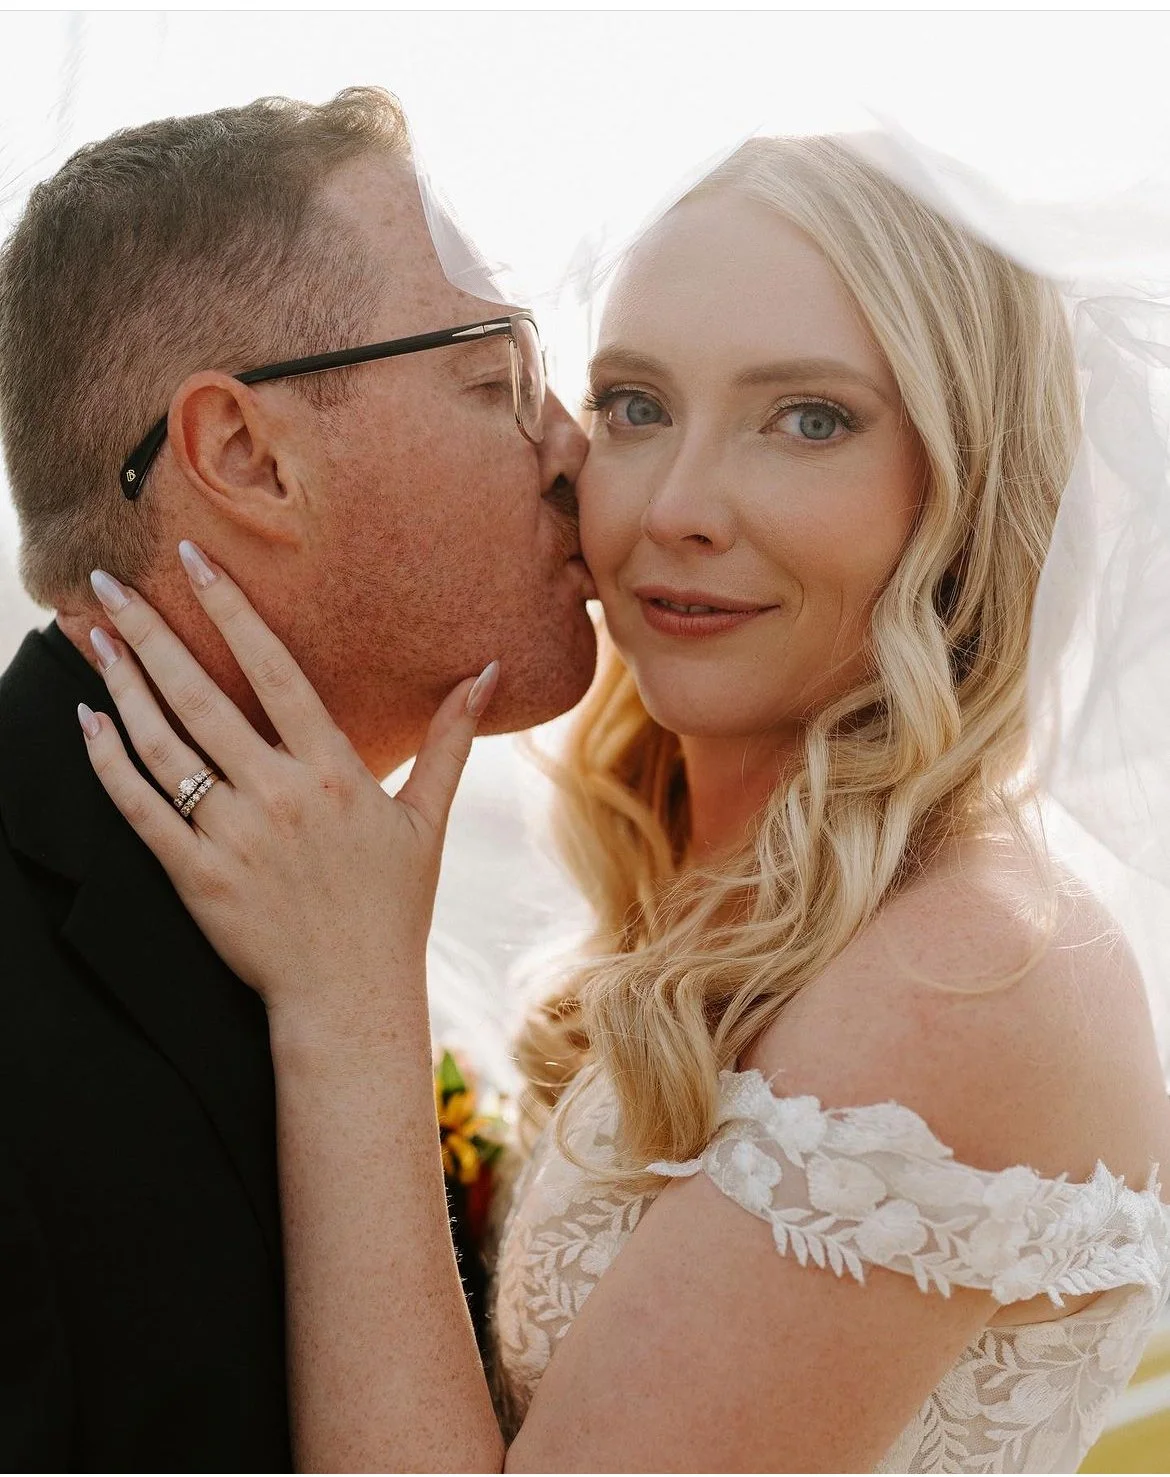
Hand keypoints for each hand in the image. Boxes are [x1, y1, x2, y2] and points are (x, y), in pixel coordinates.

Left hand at [78, 542, 498, 1043]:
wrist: (349, 997)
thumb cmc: (391, 907)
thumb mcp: (427, 820)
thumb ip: (450, 740)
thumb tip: (490, 673)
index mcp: (333, 771)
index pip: (274, 670)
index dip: (232, 611)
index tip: (195, 560)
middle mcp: (278, 794)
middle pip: (201, 696)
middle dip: (149, 633)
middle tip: (104, 585)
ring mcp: (231, 836)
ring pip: (163, 744)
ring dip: (120, 685)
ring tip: (90, 637)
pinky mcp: (195, 877)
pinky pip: (140, 809)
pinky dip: (108, 763)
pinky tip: (85, 721)